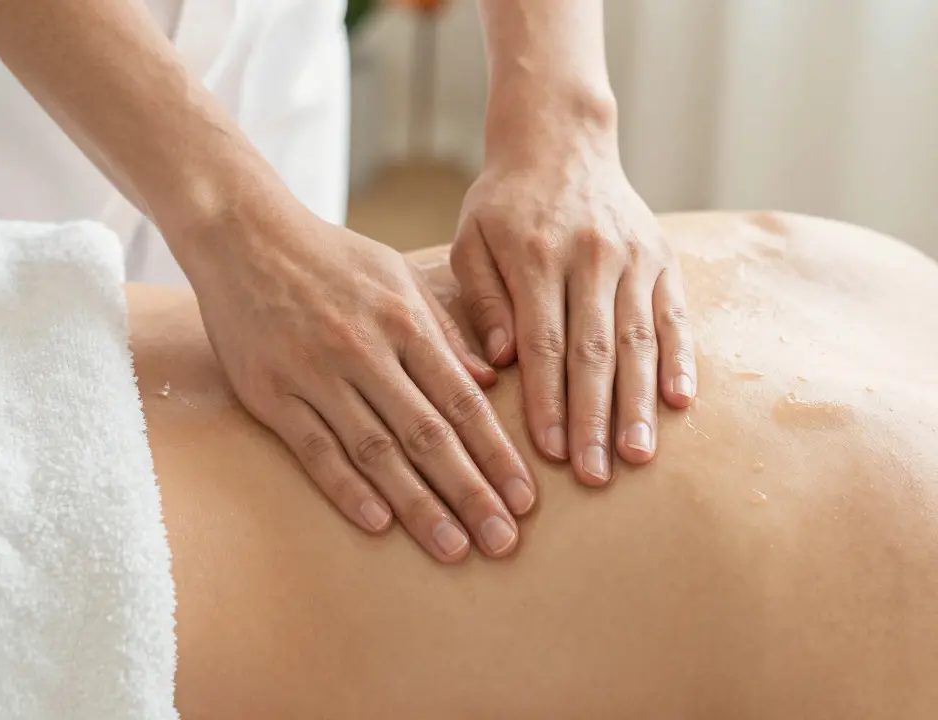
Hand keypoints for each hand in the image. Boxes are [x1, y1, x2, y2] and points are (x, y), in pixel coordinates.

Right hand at [185, 206, 537, 561]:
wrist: (241, 234)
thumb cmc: (328, 256)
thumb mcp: (397, 276)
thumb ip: (444, 329)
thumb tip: (492, 381)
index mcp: (403, 321)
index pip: (461, 401)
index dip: (496, 454)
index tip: (524, 499)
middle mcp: (363, 350)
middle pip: (427, 434)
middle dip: (470, 492)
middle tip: (502, 541)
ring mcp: (314, 374)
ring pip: (375, 451)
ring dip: (418, 504)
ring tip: (453, 547)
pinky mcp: (268, 392)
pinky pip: (314, 449)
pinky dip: (346, 488)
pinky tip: (378, 523)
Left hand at [450, 137, 696, 485]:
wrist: (560, 142)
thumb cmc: (503, 205)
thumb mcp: (470, 241)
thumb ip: (483, 300)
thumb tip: (500, 363)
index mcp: (536, 255)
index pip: (543, 342)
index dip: (548, 400)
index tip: (550, 451)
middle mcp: (591, 257)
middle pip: (595, 351)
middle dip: (595, 418)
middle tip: (594, 475)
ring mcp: (633, 258)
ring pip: (639, 341)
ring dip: (639, 403)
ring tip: (637, 456)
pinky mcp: (663, 259)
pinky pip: (675, 317)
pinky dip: (680, 361)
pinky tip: (679, 404)